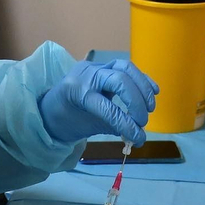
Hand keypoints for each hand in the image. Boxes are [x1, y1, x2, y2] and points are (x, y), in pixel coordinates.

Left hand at [38, 59, 158, 144]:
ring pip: (125, 68)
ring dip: (142, 87)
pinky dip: (142, 79)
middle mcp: (86, 74)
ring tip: (150, 107)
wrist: (51, 106)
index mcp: (76, 92)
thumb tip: (138, 136)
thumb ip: (112, 127)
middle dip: (135, 102)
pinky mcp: (105, 66)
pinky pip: (127, 67)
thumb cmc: (66, 119)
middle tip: (143, 121)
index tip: (138, 138)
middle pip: (119, 80)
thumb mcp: (86, 127)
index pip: (107, 107)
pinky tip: (154, 91)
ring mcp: (96, 67)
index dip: (125, 123)